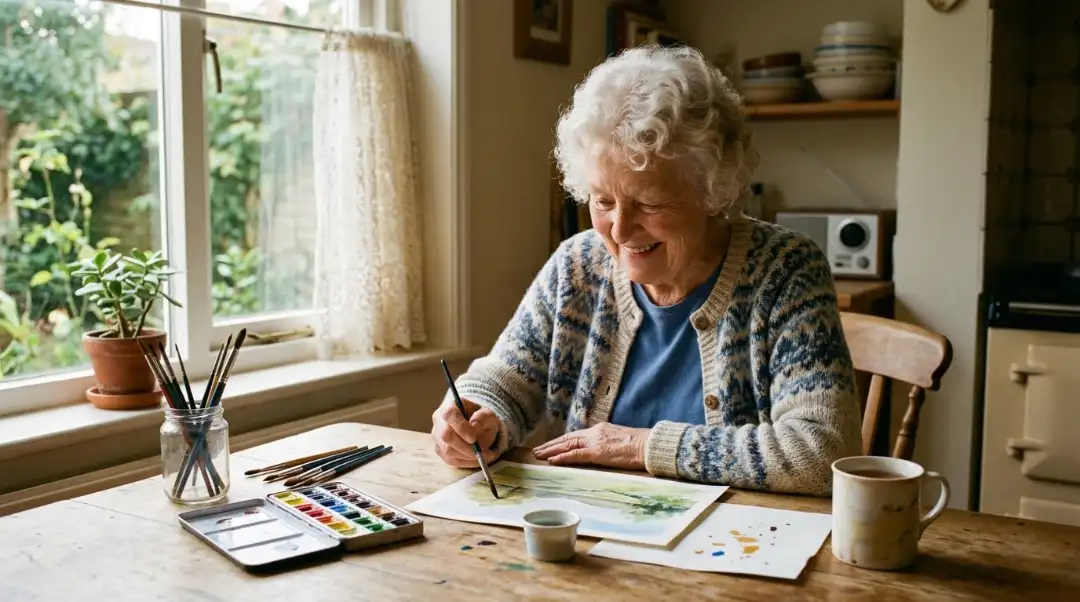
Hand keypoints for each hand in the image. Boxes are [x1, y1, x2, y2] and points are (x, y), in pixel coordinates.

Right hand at [432, 397, 501, 467]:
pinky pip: (450, 460)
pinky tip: (476, 459)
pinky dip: (465, 462)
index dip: (461, 428)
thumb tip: (474, 427)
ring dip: (468, 457)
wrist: (476, 424)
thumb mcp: (488, 414)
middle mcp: (439, 420)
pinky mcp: (439, 449)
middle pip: (446, 436)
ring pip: (447, 451)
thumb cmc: (481, 418)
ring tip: (484, 456)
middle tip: (483, 453)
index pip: (450, 415)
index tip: (473, 439)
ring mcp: (436, 436)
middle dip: (466, 448)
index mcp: (450, 406)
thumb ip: (482, 418)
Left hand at [532, 422, 648, 469]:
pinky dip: (562, 457)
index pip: (575, 435)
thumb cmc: (639, 445)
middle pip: (567, 438)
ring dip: (551, 451)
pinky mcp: (598, 452)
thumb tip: (600, 450)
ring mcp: (595, 442)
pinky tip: (552, 460)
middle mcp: (594, 433)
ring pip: (567, 445)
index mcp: (599, 429)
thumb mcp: (619, 440)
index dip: (560, 441)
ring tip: (539, 455)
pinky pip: (576, 455)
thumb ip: (606, 443)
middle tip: (537, 451)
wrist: (649, 445)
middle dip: (551, 445)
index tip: (550, 446)